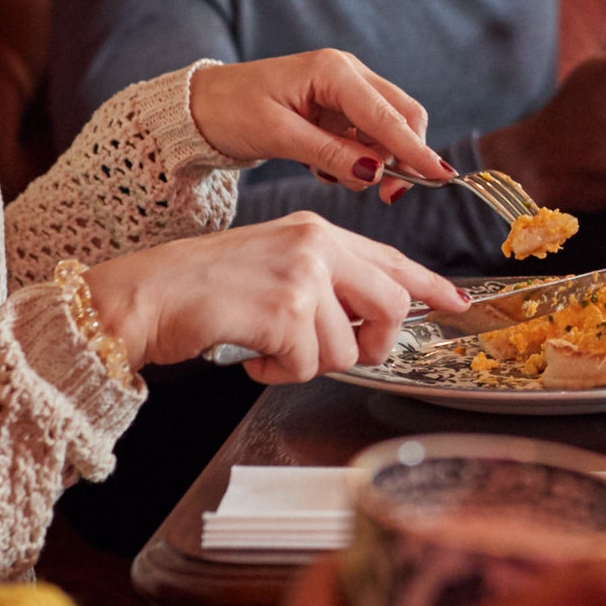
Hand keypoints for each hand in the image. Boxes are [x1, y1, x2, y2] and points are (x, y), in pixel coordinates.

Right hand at [86, 213, 462, 377]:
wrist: (148, 295)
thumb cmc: (202, 290)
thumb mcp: (274, 268)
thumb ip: (323, 285)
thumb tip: (366, 323)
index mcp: (317, 232)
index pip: (392, 259)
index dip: (429, 286)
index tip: (458, 302)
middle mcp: (318, 246)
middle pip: (391, 306)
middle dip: (372, 344)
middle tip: (339, 353)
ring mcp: (305, 276)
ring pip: (348, 347)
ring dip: (307, 364)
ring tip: (268, 349)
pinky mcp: (287, 311)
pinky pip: (309, 365)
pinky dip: (278, 373)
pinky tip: (251, 356)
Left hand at [188, 49, 452, 196]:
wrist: (200, 107)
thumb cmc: (231, 111)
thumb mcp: (278, 136)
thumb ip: (330, 154)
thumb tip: (375, 174)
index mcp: (333, 71)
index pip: (387, 114)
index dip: (415, 148)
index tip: (440, 177)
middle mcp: (347, 74)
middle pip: (401, 116)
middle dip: (401, 157)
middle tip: (386, 195)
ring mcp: (345, 91)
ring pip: (386, 130)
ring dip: (372, 161)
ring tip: (328, 175)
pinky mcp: (338, 109)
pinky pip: (365, 138)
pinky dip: (355, 159)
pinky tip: (324, 167)